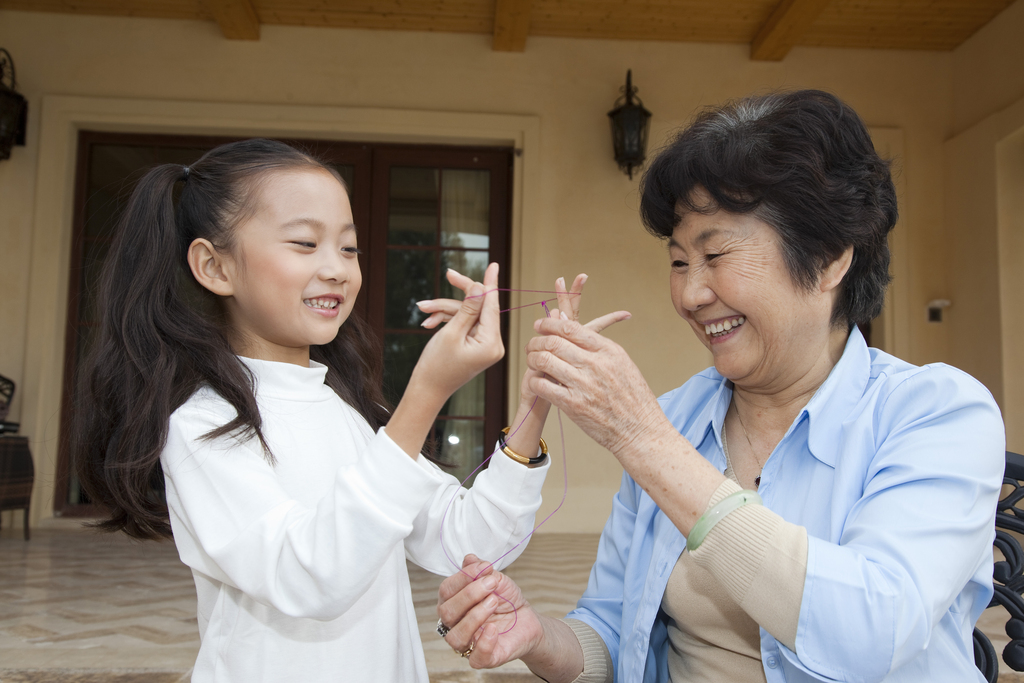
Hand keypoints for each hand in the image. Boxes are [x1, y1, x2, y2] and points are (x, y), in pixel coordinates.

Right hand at [410, 264, 503, 401]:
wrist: (427, 390)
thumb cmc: (436, 365)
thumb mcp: (451, 332)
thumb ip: (468, 308)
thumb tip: (480, 287)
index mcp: (492, 343)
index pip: (492, 306)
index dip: (489, 283)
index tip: (493, 264)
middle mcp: (494, 344)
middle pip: (479, 307)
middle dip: (456, 297)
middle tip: (448, 274)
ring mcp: (485, 345)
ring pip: (467, 314)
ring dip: (446, 310)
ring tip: (424, 310)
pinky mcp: (476, 345)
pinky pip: (465, 323)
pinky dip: (448, 320)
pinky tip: (429, 322)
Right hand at [436, 554, 543, 668]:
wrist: (527, 619)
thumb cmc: (506, 600)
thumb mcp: (496, 580)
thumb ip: (480, 571)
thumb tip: (470, 558)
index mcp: (453, 602)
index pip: (446, 590)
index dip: (463, 577)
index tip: (485, 567)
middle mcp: (455, 624)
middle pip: (447, 612)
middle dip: (469, 594)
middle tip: (492, 585)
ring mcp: (468, 642)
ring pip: (455, 636)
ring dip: (474, 616)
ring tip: (494, 602)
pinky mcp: (483, 658)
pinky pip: (475, 658)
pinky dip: (484, 643)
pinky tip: (494, 628)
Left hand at [525, 316, 665, 458]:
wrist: (640, 431)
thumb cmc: (632, 398)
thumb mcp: (621, 363)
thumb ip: (596, 345)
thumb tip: (570, 327)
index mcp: (608, 351)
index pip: (570, 328)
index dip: (549, 324)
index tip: (539, 325)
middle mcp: (595, 364)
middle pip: (553, 342)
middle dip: (536, 341)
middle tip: (531, 346)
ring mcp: (583, 384)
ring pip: (544, 361)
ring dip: (532, 359)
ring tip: (532, 362)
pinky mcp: (573, 405)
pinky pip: (543, 386)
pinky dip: (534, 381)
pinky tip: (536, 382)